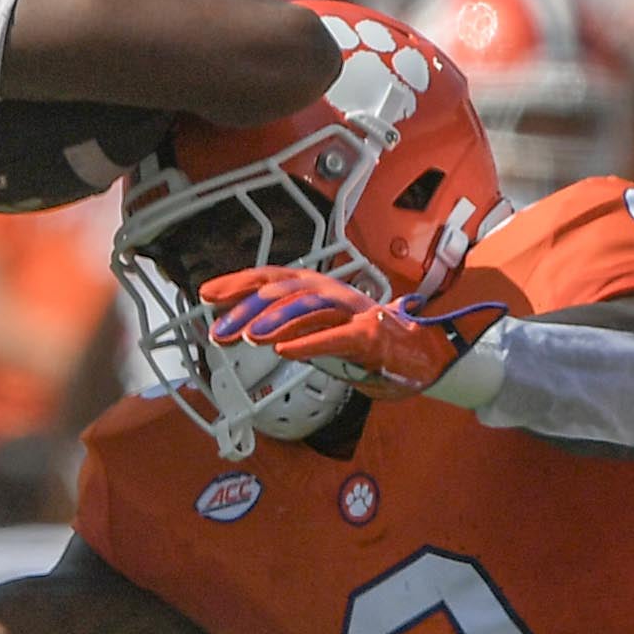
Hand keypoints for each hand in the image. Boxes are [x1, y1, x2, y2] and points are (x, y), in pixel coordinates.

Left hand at [202, 266, 494, 398]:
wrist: (427, 355)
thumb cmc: (371, 346)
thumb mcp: (322, 332)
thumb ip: (292, 328)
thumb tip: (247, 327)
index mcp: (321, 290)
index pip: (273, 278)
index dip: (239, 283)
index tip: (206, 294)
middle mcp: (335, 294)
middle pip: (285, 290)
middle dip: (247, 308)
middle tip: (218, 331)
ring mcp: (355, 313)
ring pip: (309, 308)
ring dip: (275, 321)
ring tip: (247, 337)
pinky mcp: (372, 337)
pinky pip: (337, 337)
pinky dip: (309, 343)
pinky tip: (284, 351)